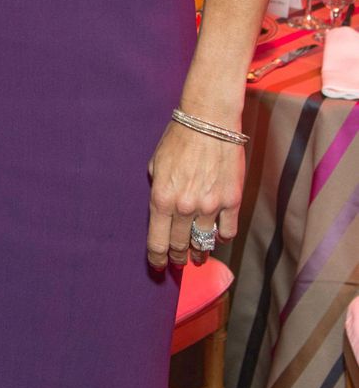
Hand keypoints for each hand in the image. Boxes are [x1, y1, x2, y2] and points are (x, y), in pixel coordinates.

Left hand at [146, 120, 244, 269]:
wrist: (209, 121)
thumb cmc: (179, 138)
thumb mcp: (156, 163)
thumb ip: (158, 188)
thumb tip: (163, 207)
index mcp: (161, 198)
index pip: (157, 241)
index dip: (157, 259)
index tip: (159, 266)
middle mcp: (184, 207)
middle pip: (180, 246)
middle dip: (178, 257)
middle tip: (179, 261)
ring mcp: (210, 206)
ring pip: (204, 242)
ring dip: (200, 253)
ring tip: (199, 257)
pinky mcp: (232, 201)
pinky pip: (227, 231)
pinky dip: (222, 237)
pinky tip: (218, 237)